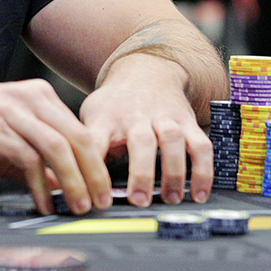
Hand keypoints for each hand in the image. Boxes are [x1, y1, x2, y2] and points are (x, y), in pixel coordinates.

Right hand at [0, 80, 111, 215]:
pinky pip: (29, 159)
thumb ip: (40, 159)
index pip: (81, 130)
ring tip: (78, 206)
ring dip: (74, 182)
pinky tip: (43, 203)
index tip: (104, 189)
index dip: (98, 162)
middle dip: (94, 174)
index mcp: (39, 95)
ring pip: (59, 147)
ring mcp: (13, 112)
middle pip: (77, 137)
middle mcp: (30, 98)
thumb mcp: (10, 138)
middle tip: (101, 203)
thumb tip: (66, 186)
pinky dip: (41, 185)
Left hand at [79, 53, 212, 204]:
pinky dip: (203, 170)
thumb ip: (85, 148)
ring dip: (173, 172)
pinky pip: (200, 145)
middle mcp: (136, 115)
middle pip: (140, 140)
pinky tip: (200, 193)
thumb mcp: (91, 118)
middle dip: (141, 172)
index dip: (92, 166)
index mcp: (106, 117)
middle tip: (139, 200)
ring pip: (172, 140)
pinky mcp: (187, 122)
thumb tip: (67, 185)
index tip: (92, 194)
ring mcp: (164, 117)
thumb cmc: (114, 105)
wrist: (145, 71)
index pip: (94, 139)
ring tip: (170, 198)